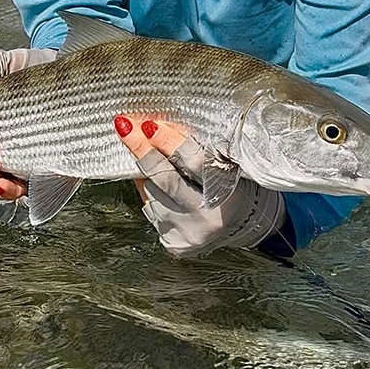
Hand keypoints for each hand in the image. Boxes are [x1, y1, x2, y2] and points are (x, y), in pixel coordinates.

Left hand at [114, 115, 286, 257]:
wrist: (243, 225)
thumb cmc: (235, 187)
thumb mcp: (227, 164)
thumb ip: (198, 149)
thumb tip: (158, 127)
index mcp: (227, 194)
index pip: (195, 163)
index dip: (170, 142)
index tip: (150, 125)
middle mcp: (205, 218)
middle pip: (164, 179)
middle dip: (142, 149)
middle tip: (125, 126)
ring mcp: (186, 233)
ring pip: (152, 192)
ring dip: (151, 175)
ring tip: (163, 166)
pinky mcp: (173, 243)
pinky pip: (150, 208)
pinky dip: (152, 193)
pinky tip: (165, 191)